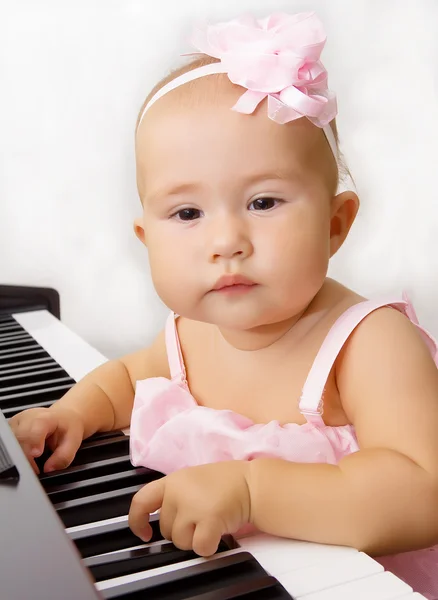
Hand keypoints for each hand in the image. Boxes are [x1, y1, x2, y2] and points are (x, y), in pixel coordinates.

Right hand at [9, 406, 84, 473]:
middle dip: (26, 456)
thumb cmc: (67, 427)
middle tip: (36, 468)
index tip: (37, 454)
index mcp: (45, 417)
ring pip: (11, 441)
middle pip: (19, 437)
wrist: (64, 417)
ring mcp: (17, 422)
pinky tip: (26, 455)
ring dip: (20, 455)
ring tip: (32, 461)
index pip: (34, 428)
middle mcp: (28, 417)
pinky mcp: (11, 428)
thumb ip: (63, 457)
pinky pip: (10, 443)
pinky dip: (16, 453)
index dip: (34, 442)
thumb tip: (49, 469)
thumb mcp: (73, 441)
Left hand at [128, 461, 251, 556]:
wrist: (251, 483)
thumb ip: (174, 496)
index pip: (141, 501)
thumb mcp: (192, 480)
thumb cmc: (225, 483)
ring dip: (195, 539)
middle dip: (182, 531)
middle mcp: (178, 492)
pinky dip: (209, 546)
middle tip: (201, 517)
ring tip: (211, 521)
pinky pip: (199, 547)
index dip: (137, 521)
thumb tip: (160, 522)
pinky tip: (218, 532)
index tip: (145, 533)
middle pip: (166, 530)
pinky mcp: (209, 519)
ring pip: (180, 542)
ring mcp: (192, 505)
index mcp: (172, 481)